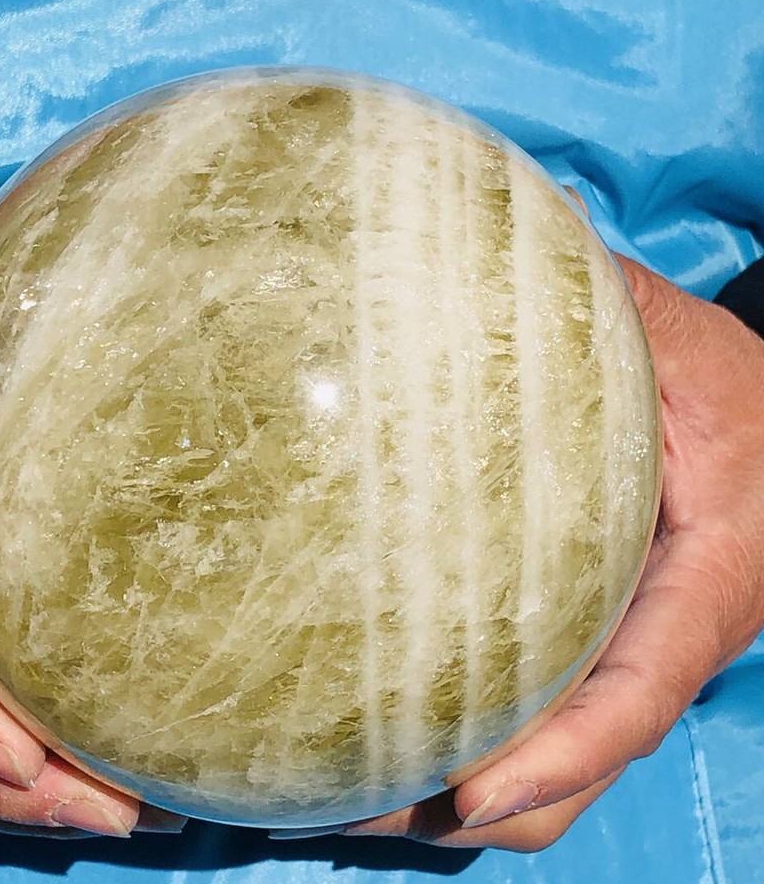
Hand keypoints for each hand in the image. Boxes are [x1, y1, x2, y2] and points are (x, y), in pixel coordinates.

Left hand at [342, 257, 763, 850]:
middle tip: (353, 804)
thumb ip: (599, 308)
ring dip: (448, 791)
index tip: (466, 798)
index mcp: (703, 584)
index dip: (561, 758)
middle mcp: (656, 643)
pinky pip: (525, 708)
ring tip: (339, 788)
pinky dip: (458, 733)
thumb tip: (483, 257)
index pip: (635, 697)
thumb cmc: (726, 383)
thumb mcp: (670, 334)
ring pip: (545, 759)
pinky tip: (373, 716)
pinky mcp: (580, 640)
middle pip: (576, 766)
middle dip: (470, 806)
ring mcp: (616, 652)